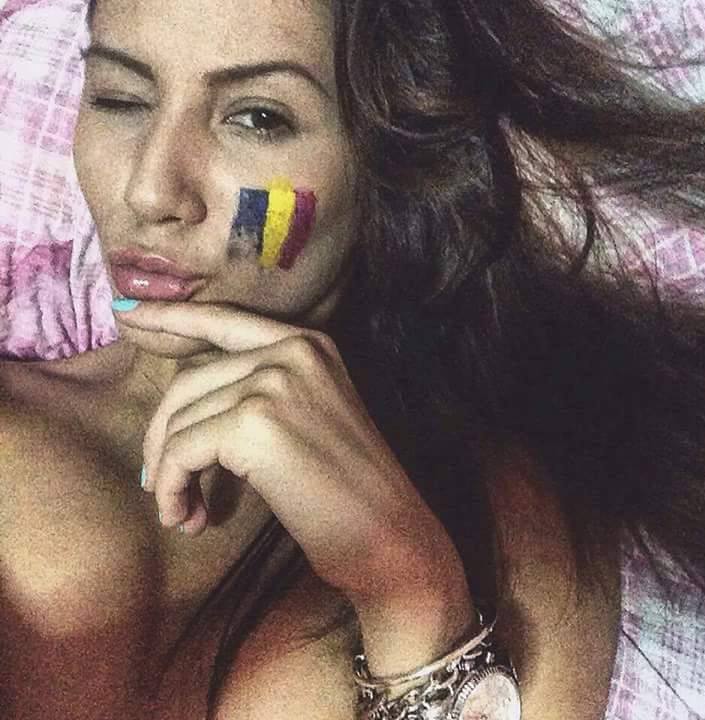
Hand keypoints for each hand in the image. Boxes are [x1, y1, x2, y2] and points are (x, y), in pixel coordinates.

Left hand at [116, 302, 475, 671]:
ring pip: (180, 419)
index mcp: (310, 344)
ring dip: (168, 472)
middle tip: (163, 486)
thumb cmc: (347, 492)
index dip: (170, 317)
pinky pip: (181, 451)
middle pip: (189, 380)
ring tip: (183, 511)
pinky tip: (188, 518)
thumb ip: (258, 393)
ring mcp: (275, 381)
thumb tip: (185, 408)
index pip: (223, 320)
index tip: (127, 316)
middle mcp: (293, 350)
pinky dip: (173, 488)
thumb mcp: (306, 419)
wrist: (389, 537)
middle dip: (162, 435)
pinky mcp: (255, 422)